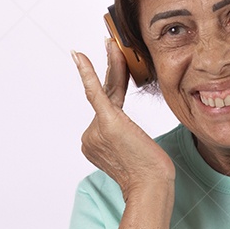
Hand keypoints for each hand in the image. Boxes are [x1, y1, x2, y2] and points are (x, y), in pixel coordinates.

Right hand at [73, 39, 175, 198]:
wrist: (151, 186)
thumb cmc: (150, 173)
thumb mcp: (135, 149)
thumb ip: (125, 132)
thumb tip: (126, 127)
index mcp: (94, 141)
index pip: (107, 106)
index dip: (112, 82)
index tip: (115, 63)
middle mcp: (90, 135)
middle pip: (105, 94)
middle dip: (108, 67)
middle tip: (109, 43)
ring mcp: (95, 130)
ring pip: (107, 92)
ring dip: (113, 65)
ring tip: (112, 44)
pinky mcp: (107, 123)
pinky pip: (95, 93)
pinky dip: (87, 73)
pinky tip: (78, 56)